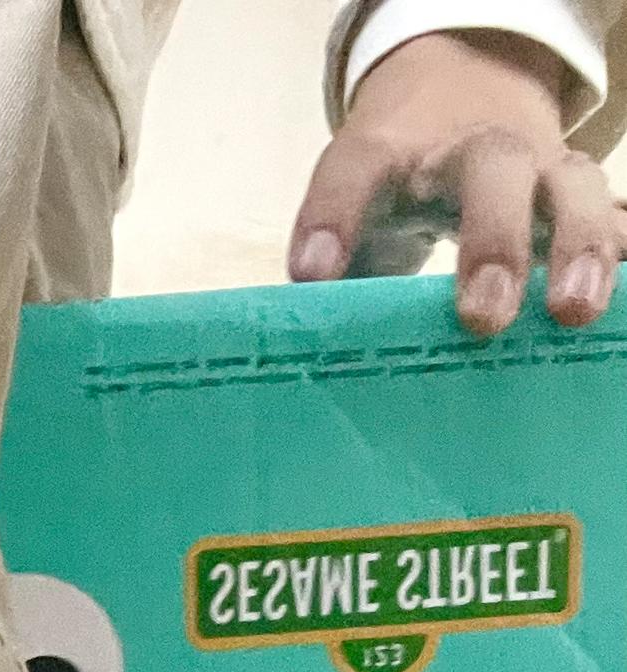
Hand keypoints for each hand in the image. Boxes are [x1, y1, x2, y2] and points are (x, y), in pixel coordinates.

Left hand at [290, 30, 624, 333]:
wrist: (464, 102)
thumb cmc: (397, 187)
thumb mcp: (355, 212)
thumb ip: (332, 266)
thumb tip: (302, 343)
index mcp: (396, 152)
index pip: (357, 166)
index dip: (333, 215)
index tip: (313, 274)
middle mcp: (472, 149)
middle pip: (490, 169)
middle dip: (492, 241)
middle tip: (482, 317)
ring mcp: (536, 165)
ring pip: (569, 185)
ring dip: (577, 245)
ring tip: (573, 311)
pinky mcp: (575, 194)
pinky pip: (613, 214)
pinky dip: (621, 247)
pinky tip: (623, 289)